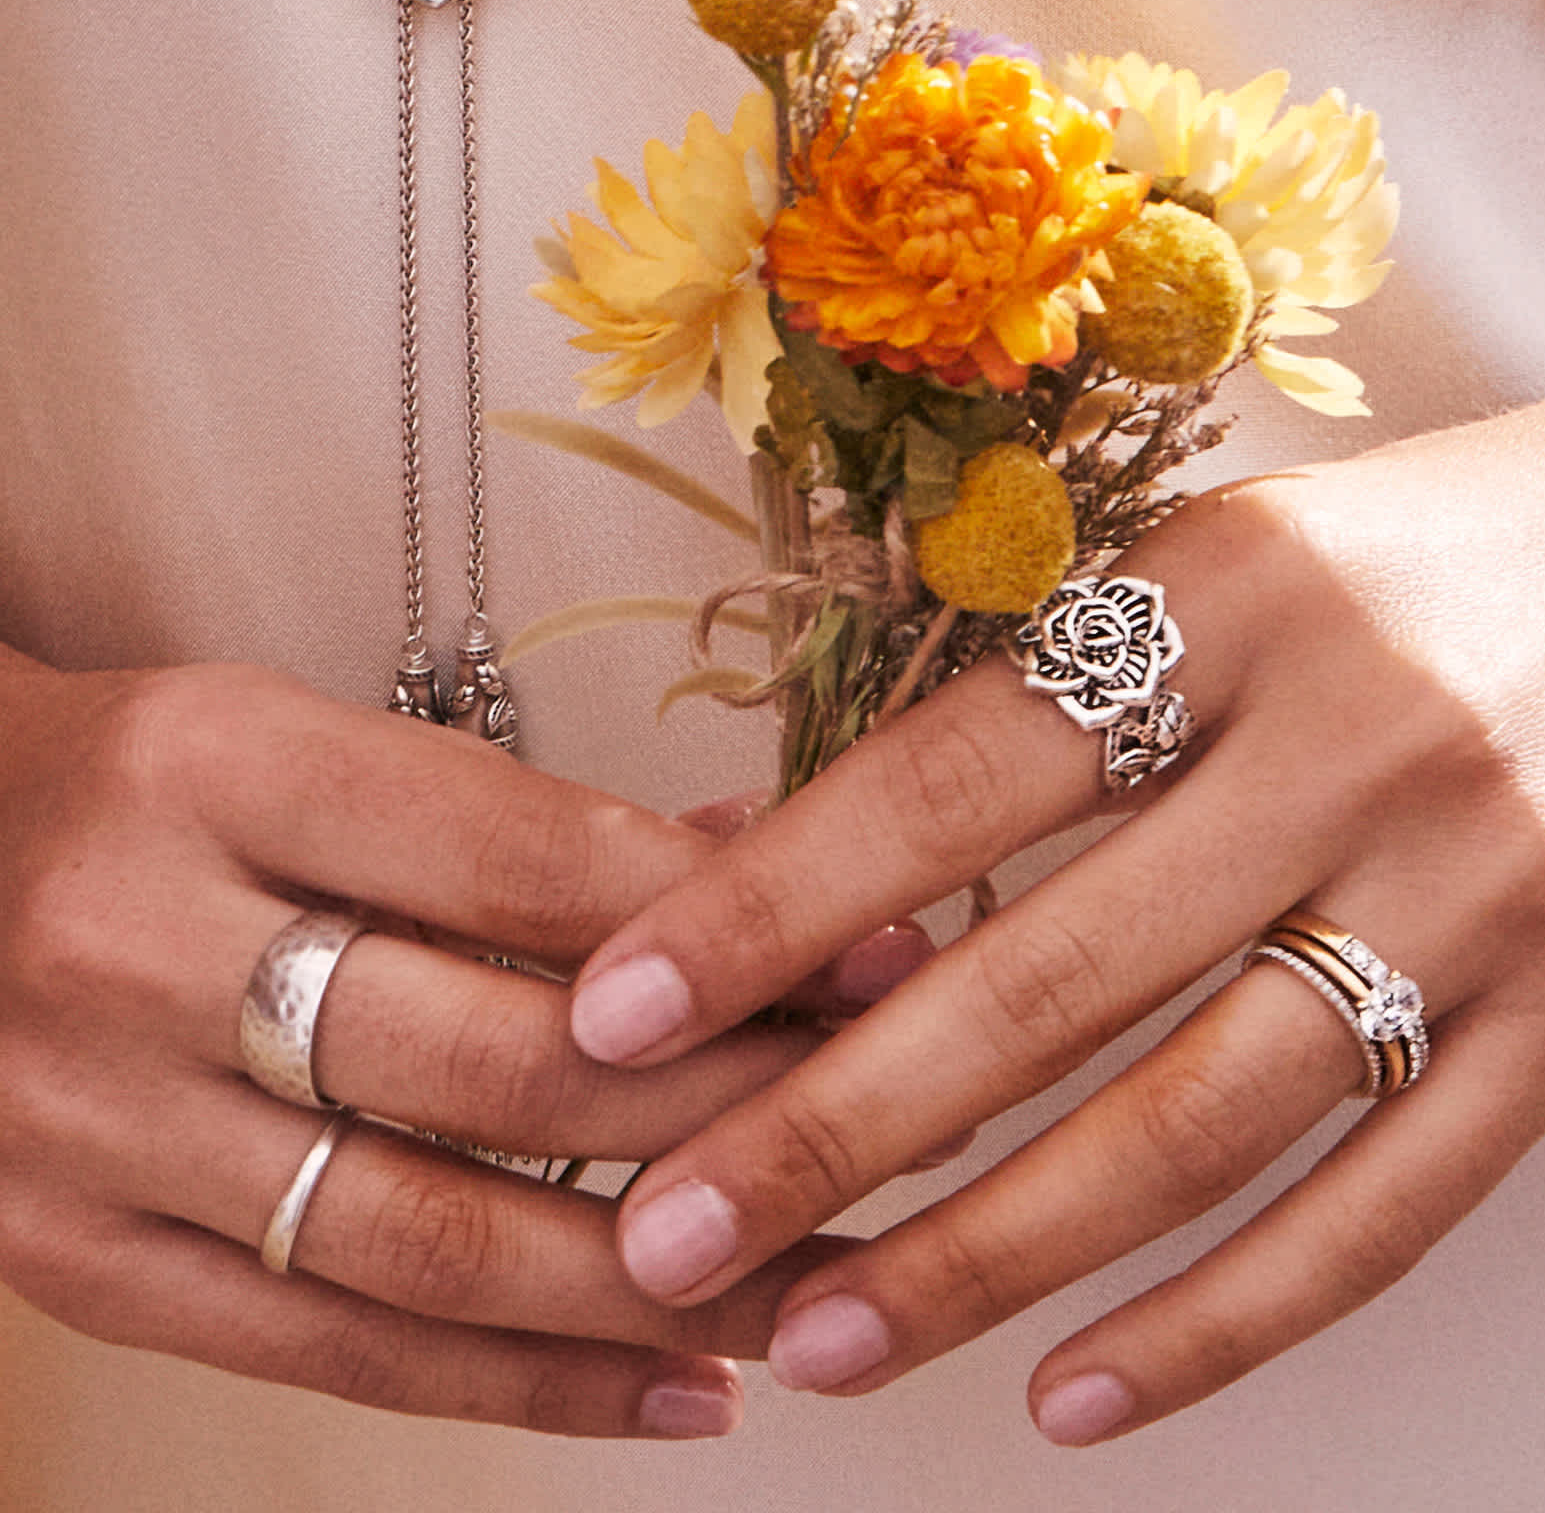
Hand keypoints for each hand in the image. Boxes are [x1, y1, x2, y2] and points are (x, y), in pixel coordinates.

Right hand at [0, 651, 908, 1438]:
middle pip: (490, 1064)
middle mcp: (134, 942)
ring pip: (427, 1238)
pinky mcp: (71, 1261)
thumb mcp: (294, 734)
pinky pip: (330, 1352)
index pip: (512, 859)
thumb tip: (740, 864)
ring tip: (820, 1283)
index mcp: (209, 764)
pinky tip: (674, 1391)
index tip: (868, 958)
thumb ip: (504, 815)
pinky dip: (521, 1391)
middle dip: (720, 1108)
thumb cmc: (135, 783)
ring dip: (655, 1281)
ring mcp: (89, 1123)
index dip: (711, 928)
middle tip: (882, 1122)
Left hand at [565, 376, 1544, 1442]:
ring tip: (827, 1340)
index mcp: (1237, 595)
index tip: (615, 1013)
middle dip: (832, 1127)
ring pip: (1197, 1121)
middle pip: (1053, 976)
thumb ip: (1030, 702)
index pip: (953, 779)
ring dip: (991, 1255)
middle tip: (670, 1233)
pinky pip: (1382, 1212)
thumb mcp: (1220, 566)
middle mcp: (1361, 743)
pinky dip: (1220, 1321)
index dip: (768, 907)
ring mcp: (1485, 895)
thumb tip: (781, 862)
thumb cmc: (1406, 563)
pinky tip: (1075, 1391)